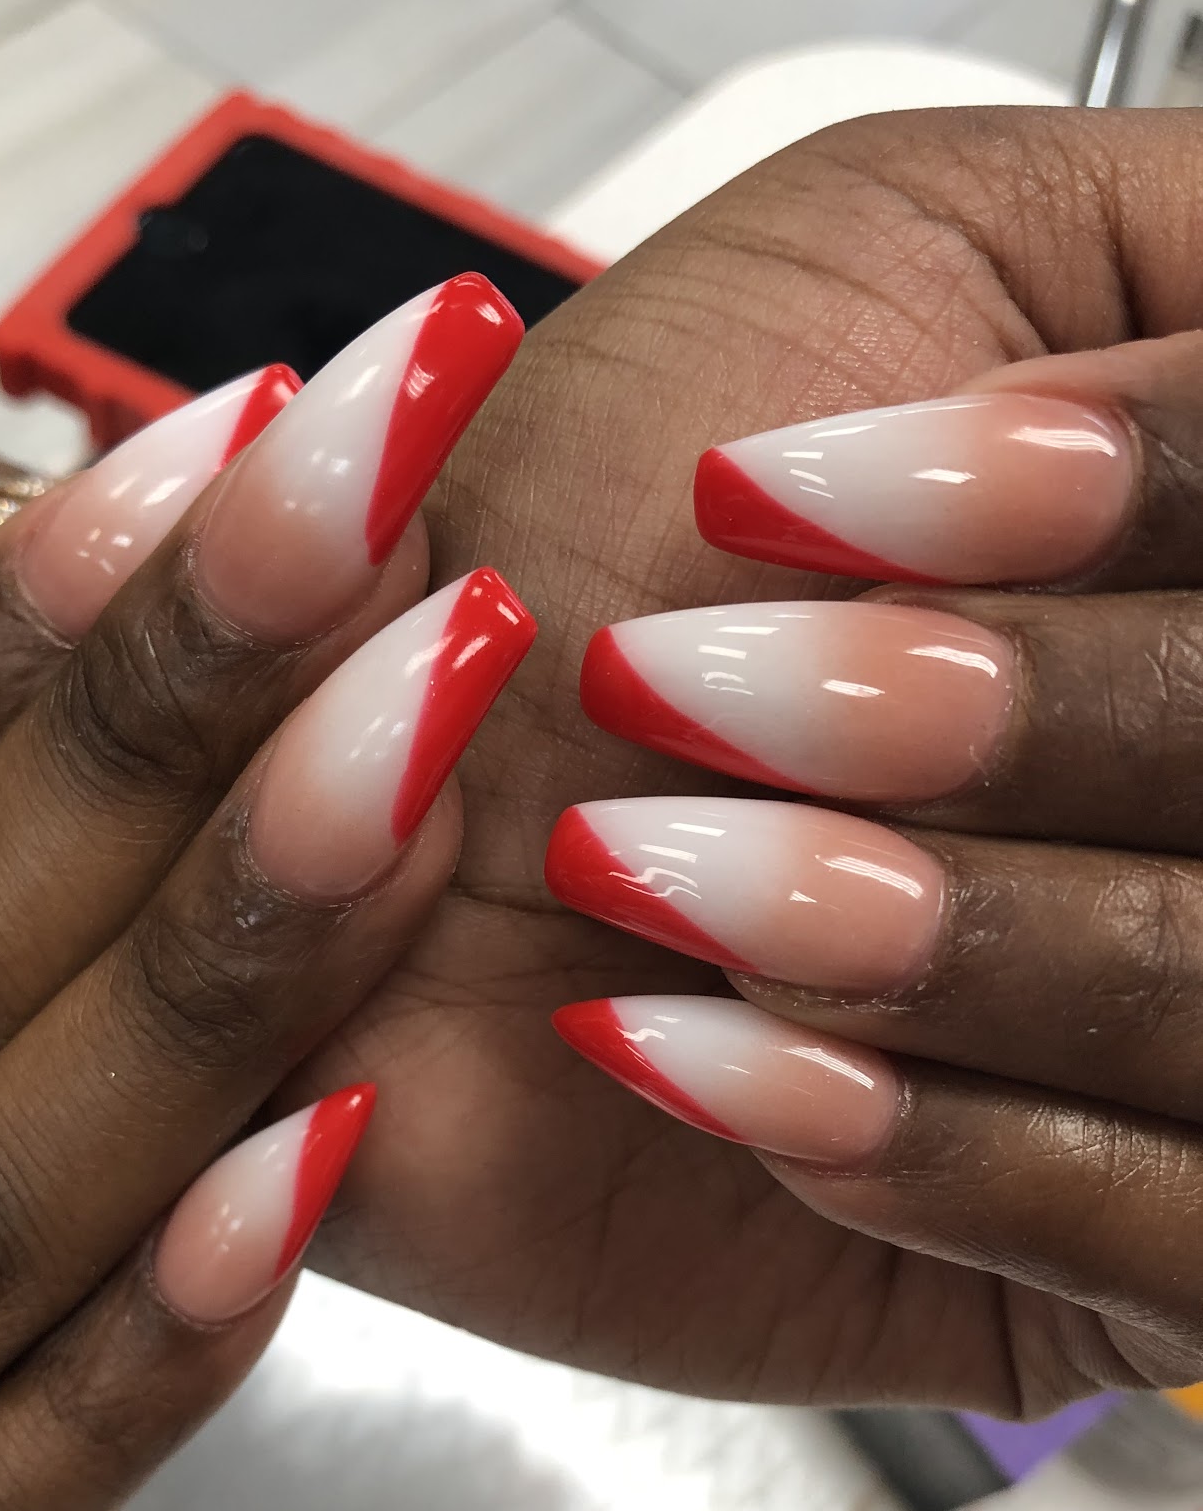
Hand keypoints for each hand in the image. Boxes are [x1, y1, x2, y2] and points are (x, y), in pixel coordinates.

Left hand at [293, 107, 1202, 1413]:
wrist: (389, 836)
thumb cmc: (588, 533)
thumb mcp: (862, 252)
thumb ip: (1149, 263)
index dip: (1135, 484)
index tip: (804, 491)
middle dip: (992, 718)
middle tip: (699, 693)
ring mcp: (1194, 1038)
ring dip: (942, 931)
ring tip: (655, 870)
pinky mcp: (1120, 1259)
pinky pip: (1159, 1239)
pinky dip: (942, 1151)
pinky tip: (715, 1058)